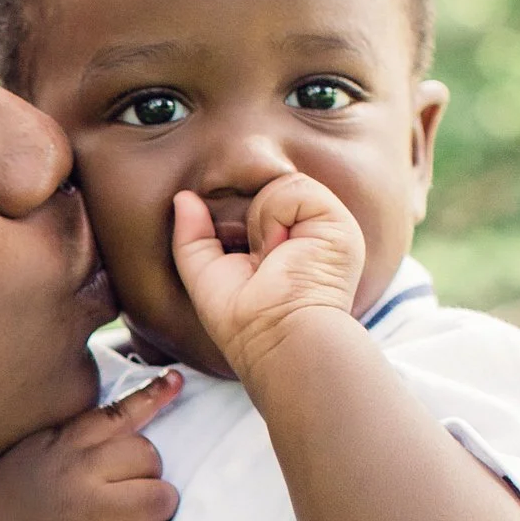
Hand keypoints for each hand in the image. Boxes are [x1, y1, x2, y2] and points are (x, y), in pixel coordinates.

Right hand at [0, 369, 183, 520]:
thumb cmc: (4, 502)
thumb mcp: (32, 452)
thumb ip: (76, 435)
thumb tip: (132, 414)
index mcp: (61, 442)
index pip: (119, 413)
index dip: (153, 396)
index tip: (176, 382)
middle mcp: (74, 472)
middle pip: (151, 457)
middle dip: (148, 475)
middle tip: (125, 492)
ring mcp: (84, 514)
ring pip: (160, 500)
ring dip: (153, 513)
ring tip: (127, 520)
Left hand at [173, 174, 364, 385]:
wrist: (275, 335)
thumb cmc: (241, 319)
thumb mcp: (205, 271)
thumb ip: (192, 233)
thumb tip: (184, 197)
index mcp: (287, 242)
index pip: (254, 202)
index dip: (238, 220)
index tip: (241, 254)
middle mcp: (308, 230)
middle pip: (264, 188)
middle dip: (249, 221)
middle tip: (259, 261)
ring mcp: (324, 224)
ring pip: (277, 185)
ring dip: (261, 223)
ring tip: (272, 257)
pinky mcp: (335, 220)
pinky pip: (292, 187)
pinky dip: (274, 216)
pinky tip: (282, 248)